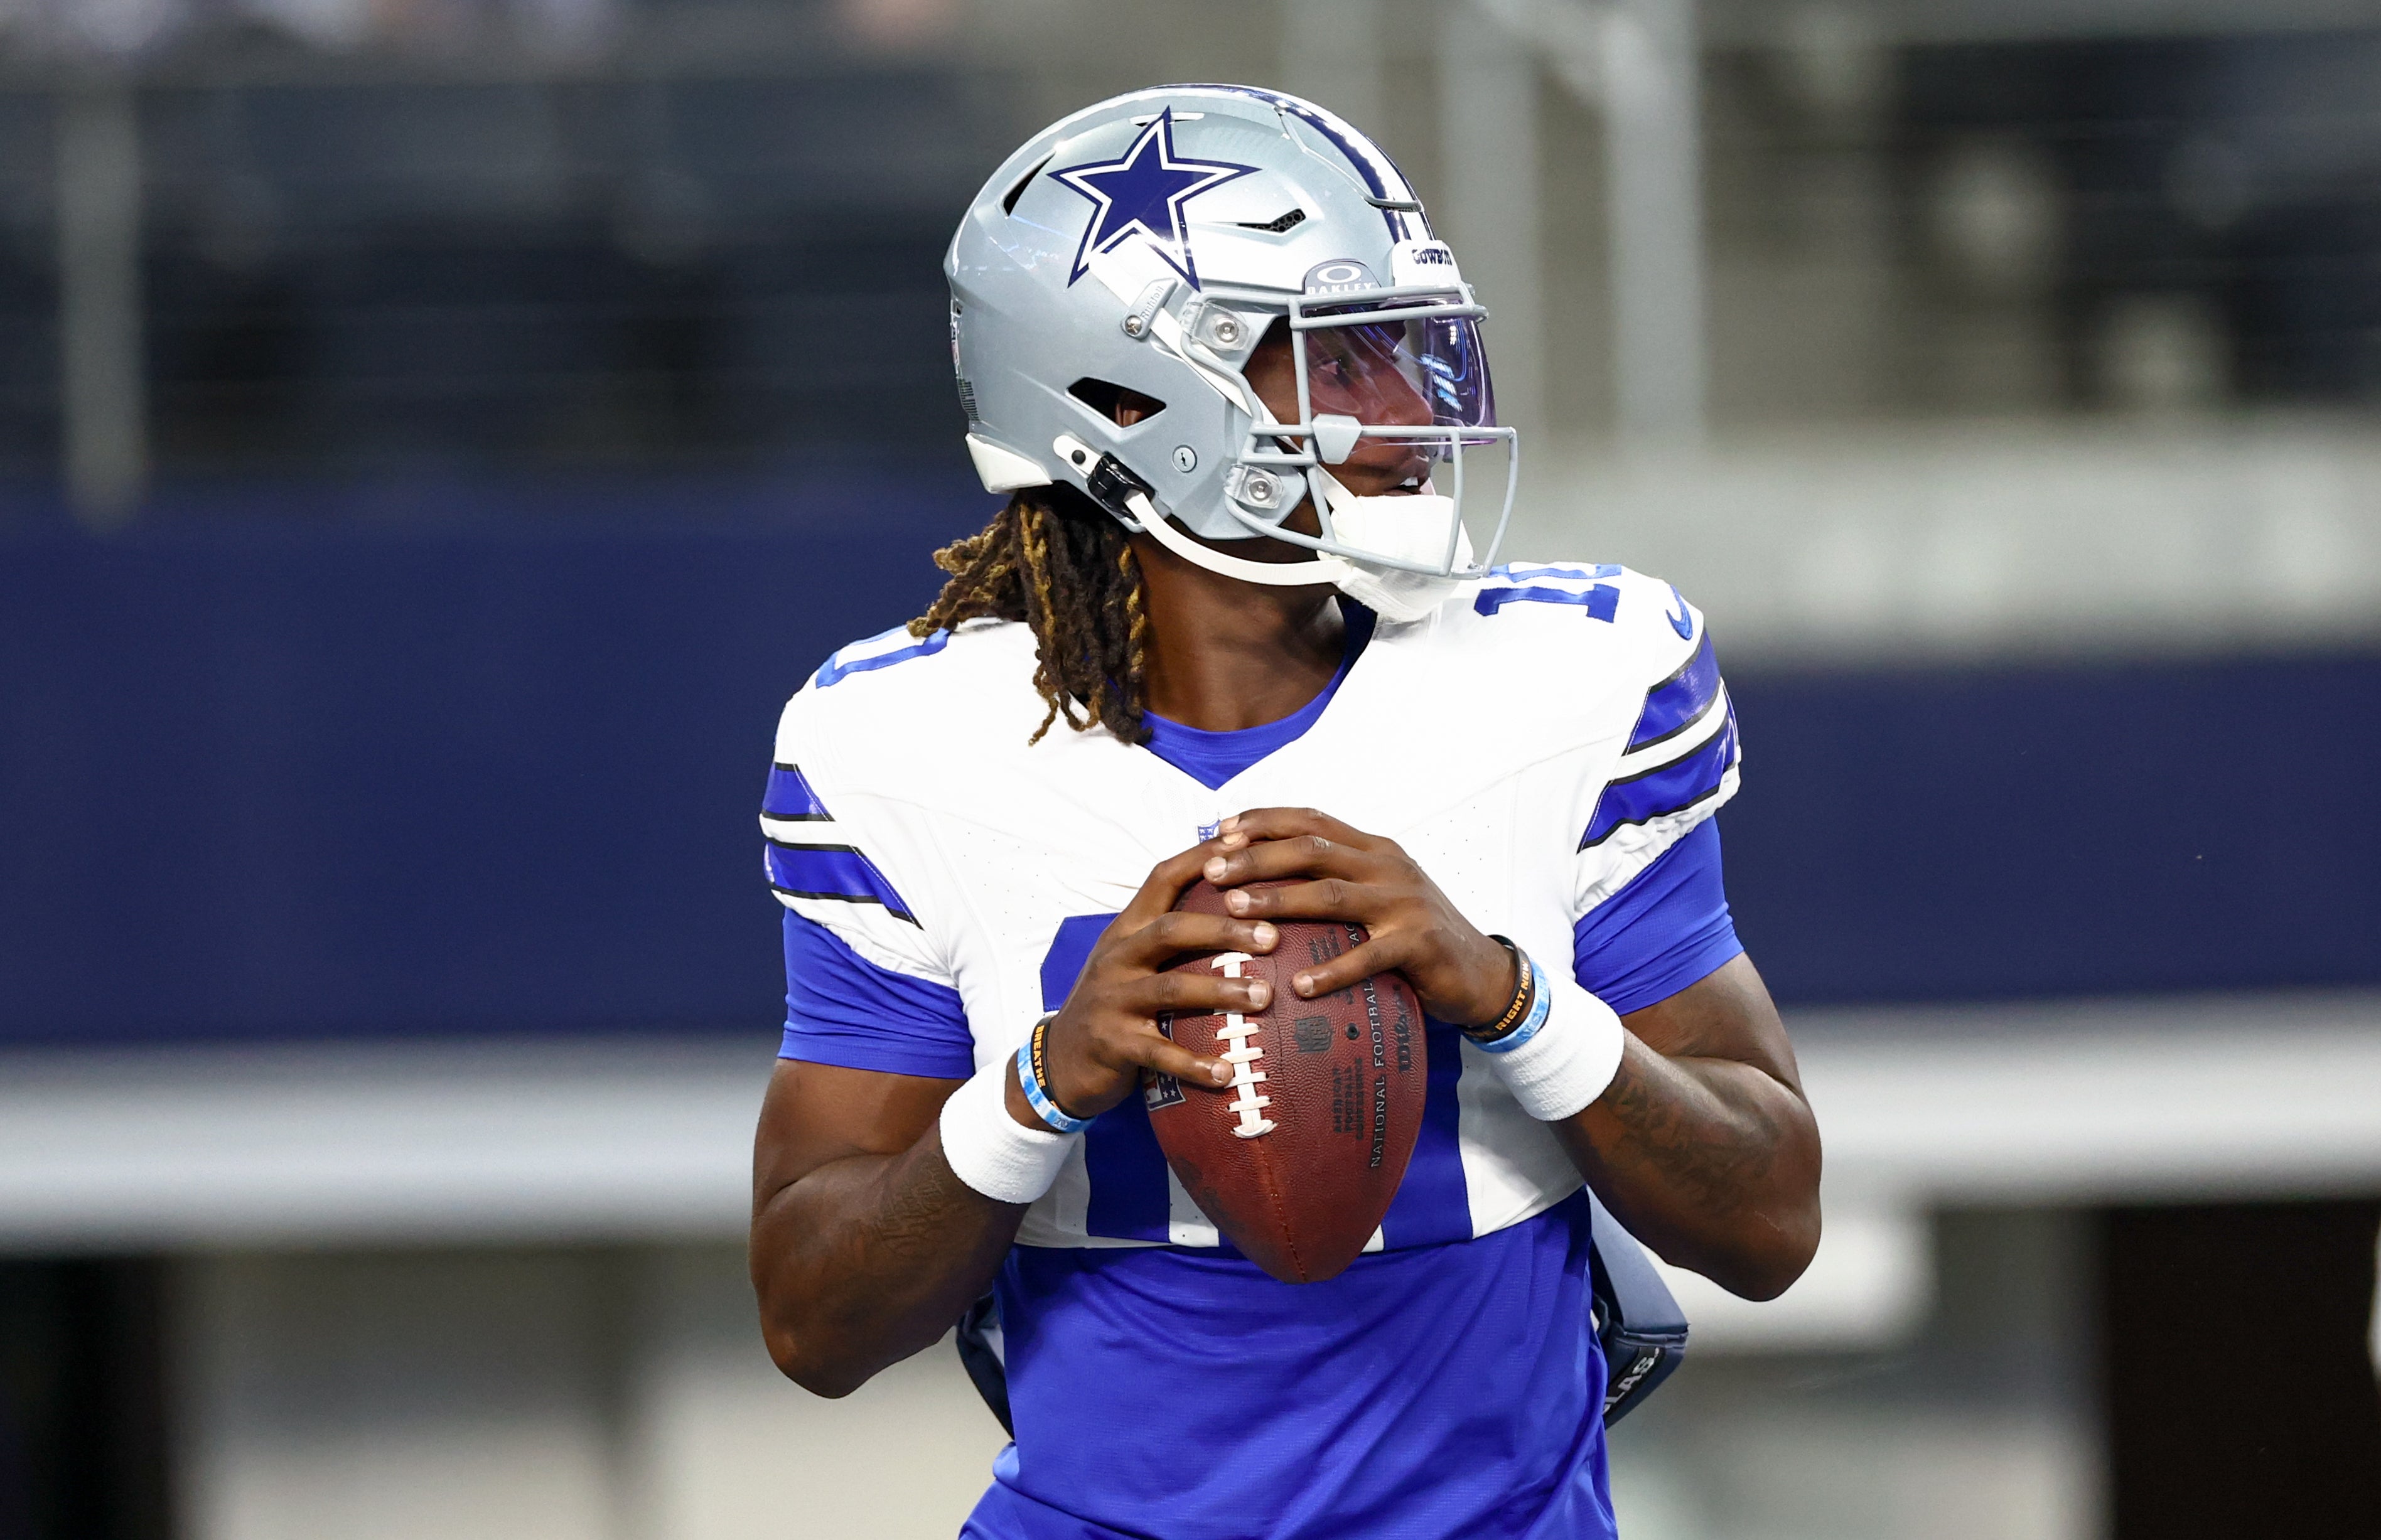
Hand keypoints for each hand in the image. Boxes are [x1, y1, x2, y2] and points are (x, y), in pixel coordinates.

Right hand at [1012, 839, 1282, 1130]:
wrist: (1060, 1059)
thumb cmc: (1116, 1002)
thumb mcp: (1133, 958)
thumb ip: (1173, 933)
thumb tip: (1242, 903)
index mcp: (1127, 929)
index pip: (1163, 878)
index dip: (1203, 859)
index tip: (1245, 844)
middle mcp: (1117, 956)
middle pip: (1172, 929)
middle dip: (1224, 929)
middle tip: (1273, 936)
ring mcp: (1113, 999)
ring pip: (1170, 988)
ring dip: (1220, 991)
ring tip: (1264, 997)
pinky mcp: (1114, 1043)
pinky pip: (1160, 1053)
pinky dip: (1194, 1064)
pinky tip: (1227, 1073)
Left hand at [1197, 808, 1517, 1028]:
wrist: (1481, 972)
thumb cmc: (1413, 936)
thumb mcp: (1376, 895)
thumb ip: (1333, 879)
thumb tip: (1263, 876)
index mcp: (1373, 849)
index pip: (1311, 819)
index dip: (1264, 820)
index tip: (1219, 830)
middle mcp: (1387, 866)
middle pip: (1312, 849)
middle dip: (1255, 856)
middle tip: (1211, 870)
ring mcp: (1405, 902)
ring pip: (1331, 893)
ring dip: (1277, 899)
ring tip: (1233, 913)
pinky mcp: (1419, 943)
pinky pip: (1368, 956)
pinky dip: (1331, 971)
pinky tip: (1298, 987)